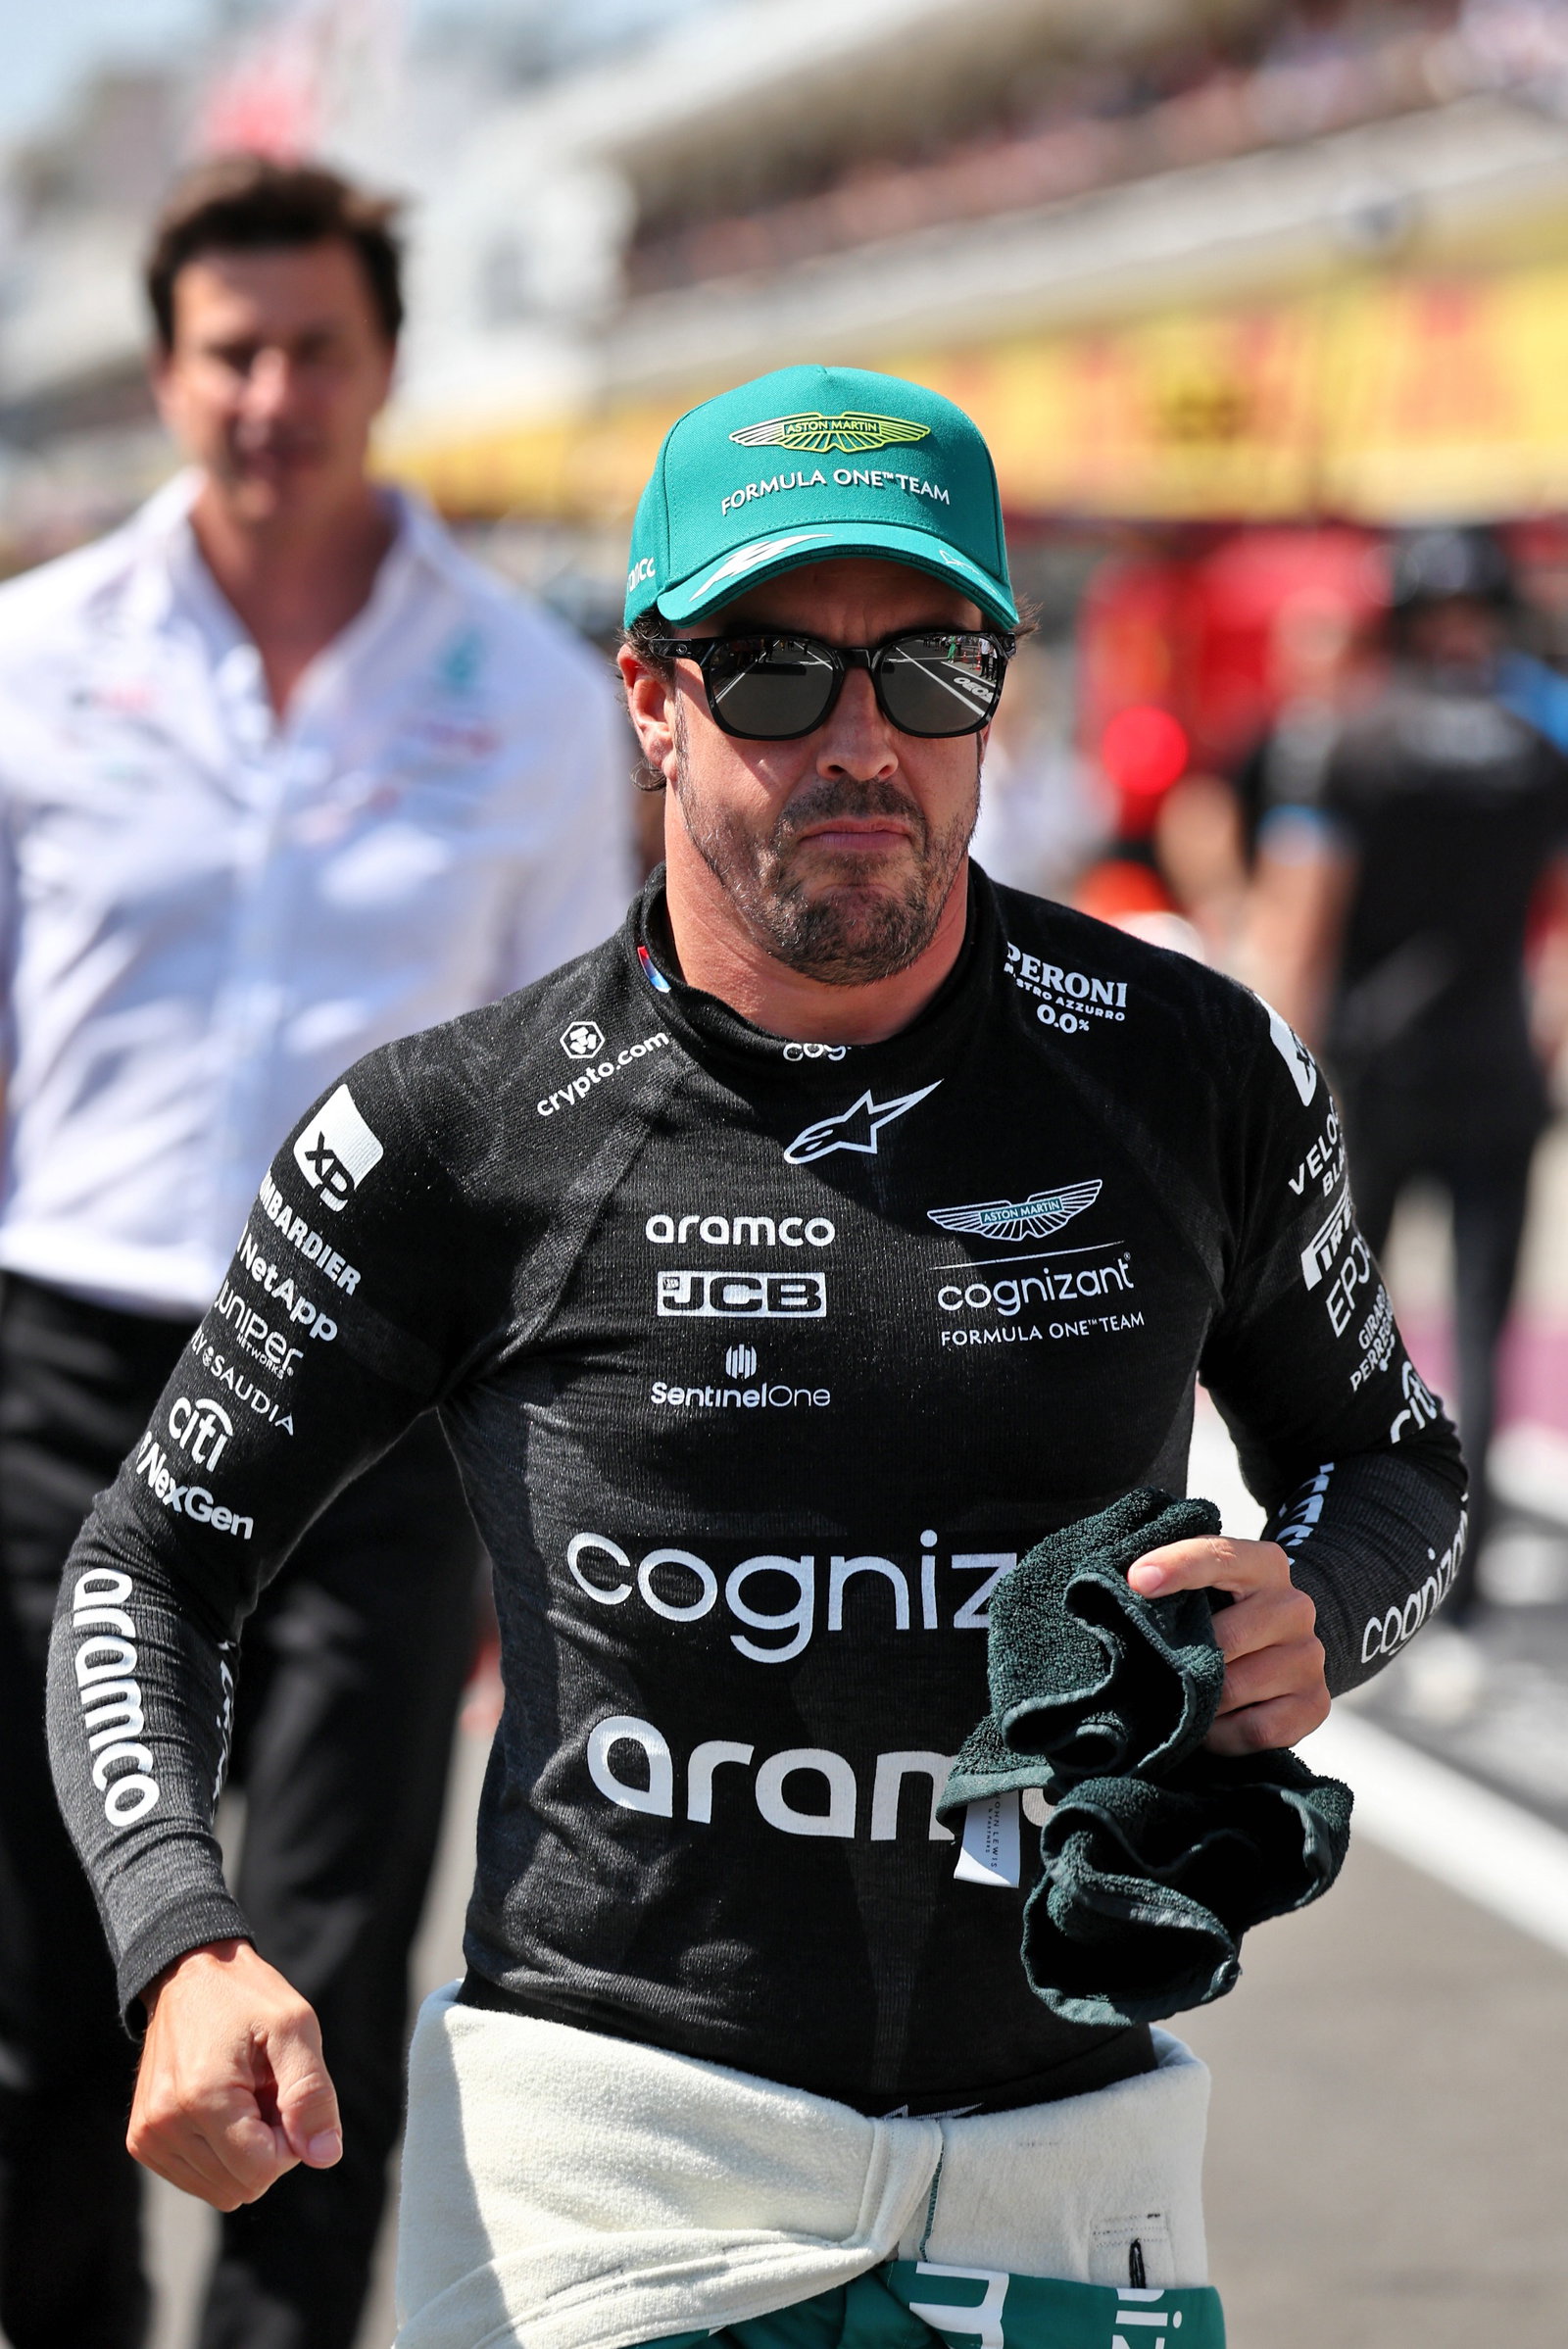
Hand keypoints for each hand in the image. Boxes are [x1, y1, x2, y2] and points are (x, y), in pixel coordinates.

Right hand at [129, 1939, 341, 2209]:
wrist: (188, 1974)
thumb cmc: (247, 1998)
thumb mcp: (294, 2027)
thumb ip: (312, 2093)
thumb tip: (324, 2155)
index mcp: (203, 2098)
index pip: (262, 2171)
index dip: (291, 2139)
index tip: (286, 2093)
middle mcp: (164, 2125)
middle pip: (242, 2186)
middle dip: (268, 2145)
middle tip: (265, 2089)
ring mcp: (148, 2136)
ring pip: (221, 2190)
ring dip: (244, 2150)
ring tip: (242, 2093)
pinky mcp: (143, 2140)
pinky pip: (197, 2179)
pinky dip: (219, 2152)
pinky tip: (221, 2105)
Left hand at [1126, 1536, 1327, 1754]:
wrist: (1281, 1646)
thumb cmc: (1225, 1611)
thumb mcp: (1205, 1584)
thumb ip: (1175, 1579)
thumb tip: (1128, 1589)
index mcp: (1264, 1565)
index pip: (1219, 1556)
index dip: (1177, 1566)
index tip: (1136, 1580)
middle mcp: (1294, 1607)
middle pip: (1227, 1637)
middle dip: (1182, 1658)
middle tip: (1150, 1669)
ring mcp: (1308, 1656)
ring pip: (1235, 1688)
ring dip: (1198, 1700)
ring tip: (1178, 1699)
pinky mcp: (1315, 1704)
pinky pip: (1255, 1729)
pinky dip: (1221, 1734)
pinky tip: (1207, 1725)